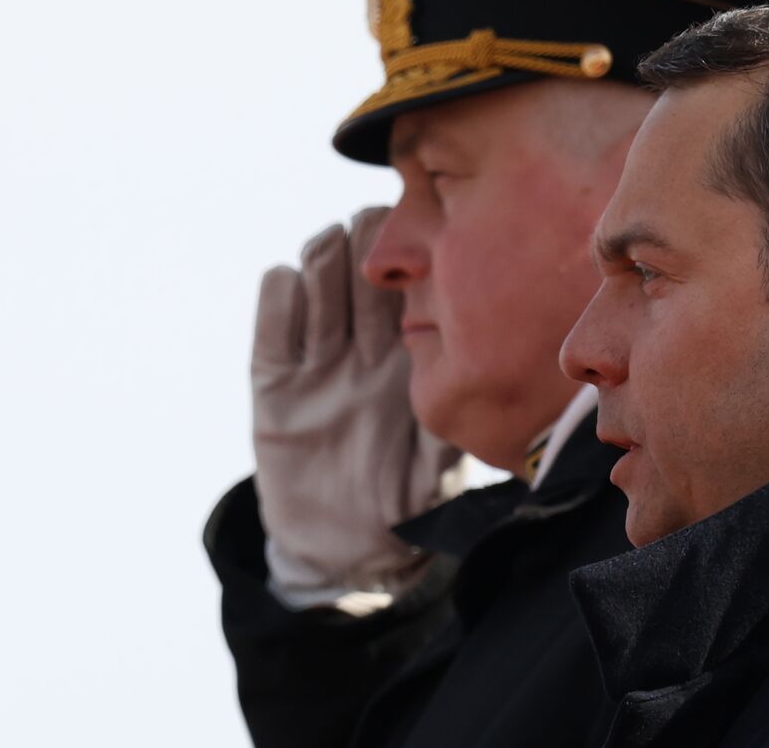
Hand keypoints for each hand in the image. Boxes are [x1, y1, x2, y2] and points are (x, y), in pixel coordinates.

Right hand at [250, 208, 463, 602]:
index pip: (407, 284)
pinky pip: (272, 333)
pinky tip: (286, 281)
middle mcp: (359, 344)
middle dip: (365, 243)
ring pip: (316, 288)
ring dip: (322, 261)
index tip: (429, 231)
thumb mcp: (442, 450)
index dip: (414, 253)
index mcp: (403, 350)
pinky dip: (278, 302)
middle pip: (358, 272)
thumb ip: (458, 409)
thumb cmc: (406, 490)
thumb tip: (495, 374)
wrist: (347, 541)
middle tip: (375, 227)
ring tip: (331, 244)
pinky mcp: (274, 386)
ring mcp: (315, 361)